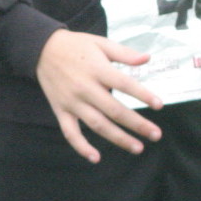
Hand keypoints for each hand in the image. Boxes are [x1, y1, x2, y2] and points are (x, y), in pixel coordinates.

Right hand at [35, 29, 161, 162]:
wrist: (41, 50)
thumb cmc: (77, 46)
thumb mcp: (101, 43)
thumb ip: (124, 53)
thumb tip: (147, 58)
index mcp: (97, 70)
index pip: (124, 84)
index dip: (142, 95)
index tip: (159, 106)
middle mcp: (85, 88)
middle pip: (114, 110)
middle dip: (137, 124)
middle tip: (156, 134)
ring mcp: (72, 102)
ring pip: (97, 124)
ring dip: (118, 138)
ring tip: (138, 148)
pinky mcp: (60, 111)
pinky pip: (70, 133)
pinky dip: (81, 147)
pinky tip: (95, 158)